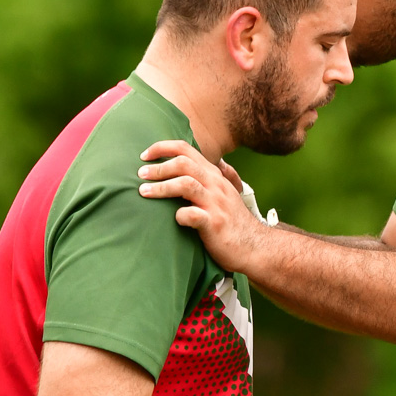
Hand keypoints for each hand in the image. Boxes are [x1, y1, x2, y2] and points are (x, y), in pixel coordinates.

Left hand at [138, 140, 267, 272]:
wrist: (255, 247)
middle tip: (140, 174)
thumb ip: (217, 178)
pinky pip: (192, 214)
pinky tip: (175, 219)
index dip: (163, 148)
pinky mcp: (214, 224)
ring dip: (161, 187)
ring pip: (185, 184)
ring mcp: (216, 204)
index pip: (187, 150)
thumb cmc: (235, 222)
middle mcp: (216, 185)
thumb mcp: (228, 193)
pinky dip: (179, 215)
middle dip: (158, 167)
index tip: (145, 155)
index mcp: (214, 176)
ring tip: (143, 192)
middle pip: (183, 163)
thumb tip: (216, 162)